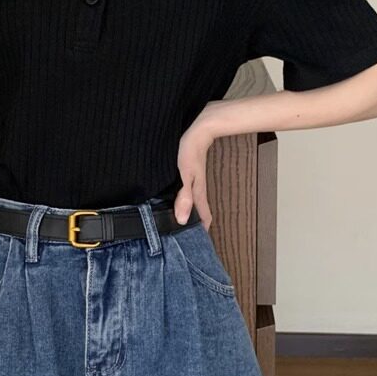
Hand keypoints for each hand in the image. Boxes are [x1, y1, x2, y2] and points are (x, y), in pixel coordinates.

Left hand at [174, 114, 216, 230]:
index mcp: (197, 194)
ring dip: (186, 214)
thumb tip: (183, 220)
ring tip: (176, 226)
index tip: (196, 247)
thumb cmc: (190, 150)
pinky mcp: (187, 174)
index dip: (201, 233)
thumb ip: (184, 196)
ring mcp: (193, 182)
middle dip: (193, 227)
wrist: (197, 127)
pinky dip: (181, 202)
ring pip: (191, 203)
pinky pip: (185, 193)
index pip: (204, 219)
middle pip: (198, 213)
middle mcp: (196, 190)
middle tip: (182, 241)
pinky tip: (172, 202)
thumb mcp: (185, 174)